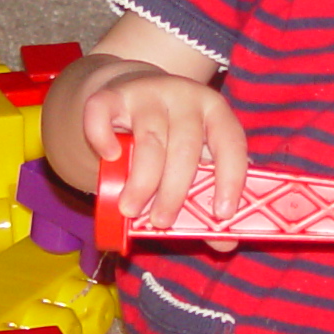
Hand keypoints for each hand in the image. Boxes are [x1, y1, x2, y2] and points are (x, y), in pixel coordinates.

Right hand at [81, 61, 246, 245]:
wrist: (132, 96)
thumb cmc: (171, 137)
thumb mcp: (195, 160)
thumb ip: (207, 197)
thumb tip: (226, 241)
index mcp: (215, 111)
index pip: (231, 143)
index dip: (230, 179)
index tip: (221, 214)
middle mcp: (185, 97)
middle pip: (185, 146)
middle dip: (174, 190)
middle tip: (161, 222)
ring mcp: (148, 93)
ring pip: (149, 138)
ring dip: (141, 180)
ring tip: (131, 209)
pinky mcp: (112, 94)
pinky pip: (102, 113)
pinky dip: (103, 137)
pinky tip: (109, 156)